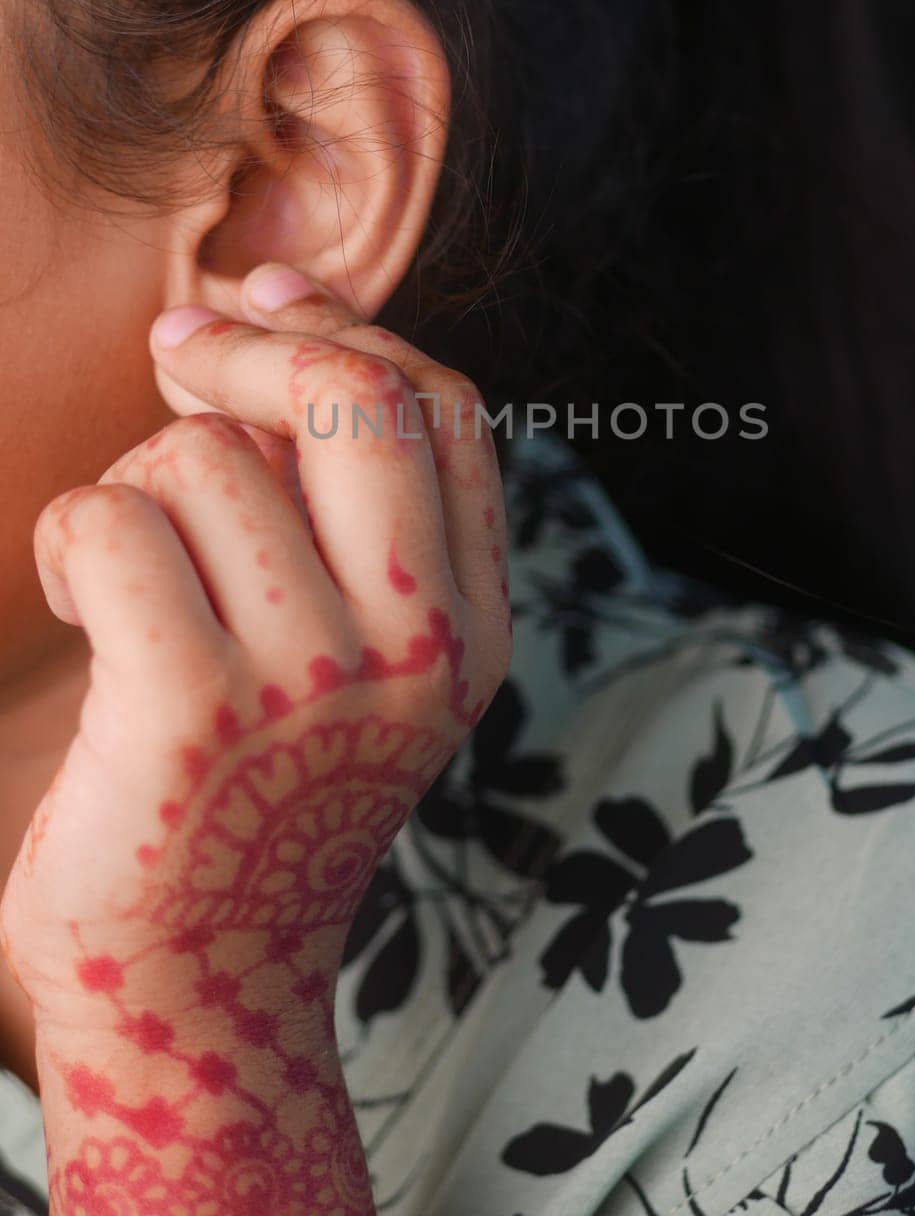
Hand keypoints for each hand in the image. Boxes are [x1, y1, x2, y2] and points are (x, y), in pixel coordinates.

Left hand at [0, 265, 510, 1212]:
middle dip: (248, 347)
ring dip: (136, 486)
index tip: (263, 301)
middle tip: (175, 358)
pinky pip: (113, 521)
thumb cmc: (256, 790)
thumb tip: (267, 298)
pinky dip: (72, 537)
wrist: (198, 988)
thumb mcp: (358, 652)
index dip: (352, 328)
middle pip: (353, 399)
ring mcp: (312, 686)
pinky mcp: (189, 718)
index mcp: (471, 627)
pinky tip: (83, 600)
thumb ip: (346, 498)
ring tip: (130, 574)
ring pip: (205, 459)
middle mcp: (417, 651)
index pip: (449, 411)